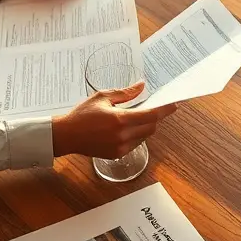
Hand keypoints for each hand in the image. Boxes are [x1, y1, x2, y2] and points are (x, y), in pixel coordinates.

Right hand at [52, 82, 178, 158]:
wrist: (66, 135)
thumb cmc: (82, 114)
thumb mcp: (103, 97)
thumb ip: (125, 93)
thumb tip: (142, 86)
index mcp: (120, 120)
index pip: (151, 115)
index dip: (165, 110)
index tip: (174, 104)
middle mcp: (123, 136)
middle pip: (151, 127)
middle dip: (155, 117)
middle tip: (153, 107)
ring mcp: (121, 147)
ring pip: (144, 136)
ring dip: (145, 126)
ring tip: (135, 116)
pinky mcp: (117, 154)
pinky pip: (135, 144)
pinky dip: (135, 135)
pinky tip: (125, 127)